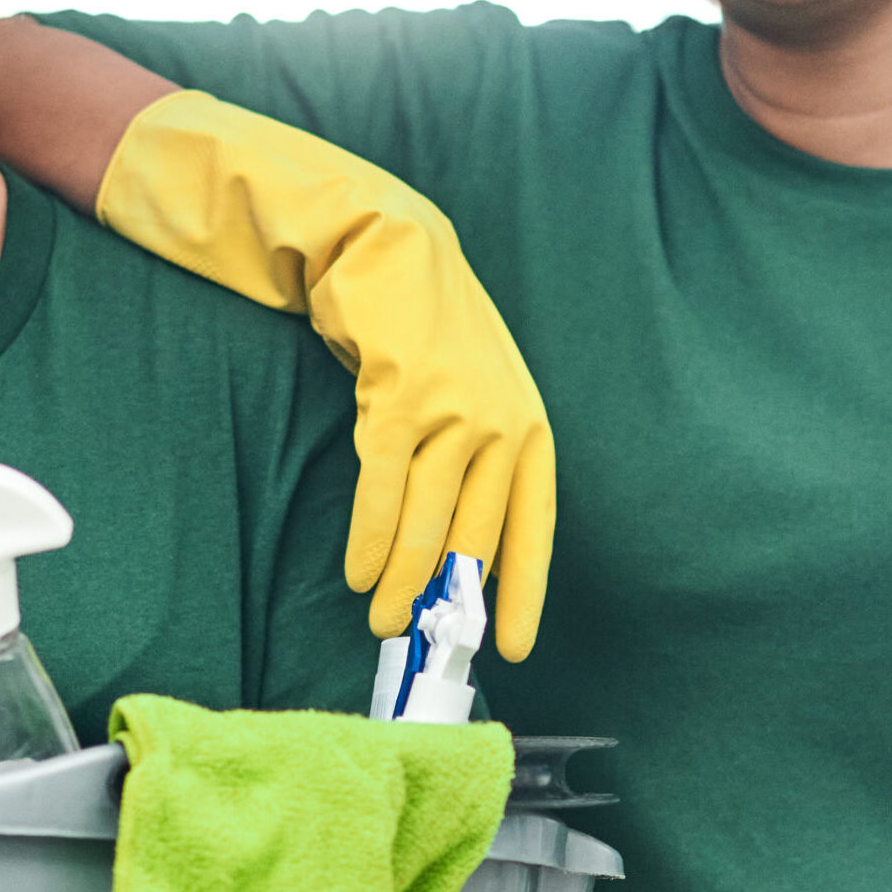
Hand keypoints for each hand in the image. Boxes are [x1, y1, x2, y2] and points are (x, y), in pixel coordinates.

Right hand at [96, 91, 556, 657]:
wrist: (390, 245)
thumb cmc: (430, 334)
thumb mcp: (477, 396)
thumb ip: (476, 465)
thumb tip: (456, 555)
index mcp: (529, 429)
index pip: (533, 527)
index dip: (524, 590)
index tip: (510, 646)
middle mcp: (501, 423)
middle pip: (475, 537)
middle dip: (446, 602)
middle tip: (419, 645)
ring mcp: (454, 410)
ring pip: (427, 523)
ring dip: (399, 581)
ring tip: (379, 619)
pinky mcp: (400, 398)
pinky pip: (383, 489)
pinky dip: (370, 538)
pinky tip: (357, 570)